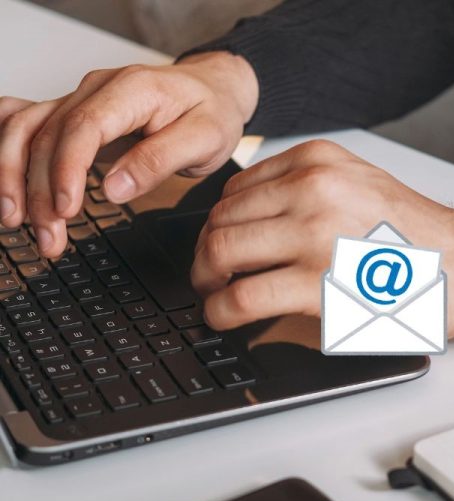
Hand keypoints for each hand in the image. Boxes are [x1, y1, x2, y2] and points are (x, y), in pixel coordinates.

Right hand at [0, 51, 257, 256]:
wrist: (212, 90)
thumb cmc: (211, 113)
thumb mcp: (205, 140)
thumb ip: (159, 161)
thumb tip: (115, 190)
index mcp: (132, 90)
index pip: (83, 126)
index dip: (66, 169)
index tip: (65, 209)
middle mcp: (96, 89)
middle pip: (47, 135)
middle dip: (39, 190)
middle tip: (48, 238)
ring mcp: (79, 99)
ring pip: (25, 130)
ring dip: (15, 177)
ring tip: (17, 222)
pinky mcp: (73, 113)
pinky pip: (23, 122)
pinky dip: (5, 151)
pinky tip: (3, 183)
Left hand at [191, 139, 453, 337]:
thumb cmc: (416, 235)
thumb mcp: (359, 183)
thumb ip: (306, 188)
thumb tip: (251, 219)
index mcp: (317, 160)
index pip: (236, 188)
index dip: (217, 222)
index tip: (219, 243)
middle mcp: (310, 187)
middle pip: (220, 218)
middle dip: (204, 252)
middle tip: (207, 275)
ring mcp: (312, 233)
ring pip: (220, 252)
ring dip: (205, 280)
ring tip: (214, 295)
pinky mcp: (316, 282)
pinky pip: (241, 296)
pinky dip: (219, 310)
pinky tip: (223, 317)